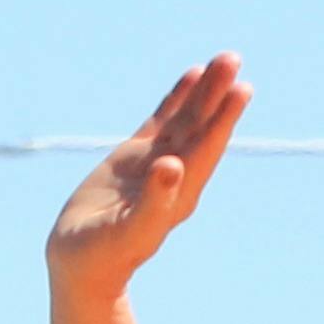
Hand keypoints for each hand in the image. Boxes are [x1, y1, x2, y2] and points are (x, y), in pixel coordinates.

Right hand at [47, 54, 243, 296]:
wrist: (82, 265)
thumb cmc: (105, 256)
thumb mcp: (130, 231)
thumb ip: (155, 200)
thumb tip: (173, 166)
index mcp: (180, 191)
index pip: (207, 148)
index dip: (224, 119)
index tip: (241, 90)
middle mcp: (175, 174)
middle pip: (202, 127)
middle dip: (218, 94)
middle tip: (232, 58)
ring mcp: (156, 163)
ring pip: (186, 119)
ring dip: (204, 91)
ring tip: (223, 60)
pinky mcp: (135, 158)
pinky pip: (163, 121)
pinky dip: (177, 99)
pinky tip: (191, 77)